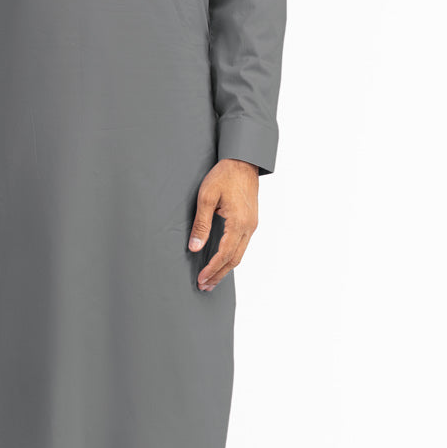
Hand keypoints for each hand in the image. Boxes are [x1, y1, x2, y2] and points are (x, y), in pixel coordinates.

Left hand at [188, 159, 258, 289]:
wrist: (243, 161)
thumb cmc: (224, 176)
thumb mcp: (206, 197)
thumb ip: (201, 224)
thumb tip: (194, 247)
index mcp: (238, 223)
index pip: (224, 254)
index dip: (212, 269)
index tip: (201, 280)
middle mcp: (248, 227)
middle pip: (234, 260)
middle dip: (219, 275)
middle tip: (205, 286)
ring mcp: (252, 225)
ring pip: (240, 254)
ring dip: (225, 268)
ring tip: (212, 279)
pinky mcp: (251, 221)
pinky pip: (242, 245)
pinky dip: (231, 257)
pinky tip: (222, 260)